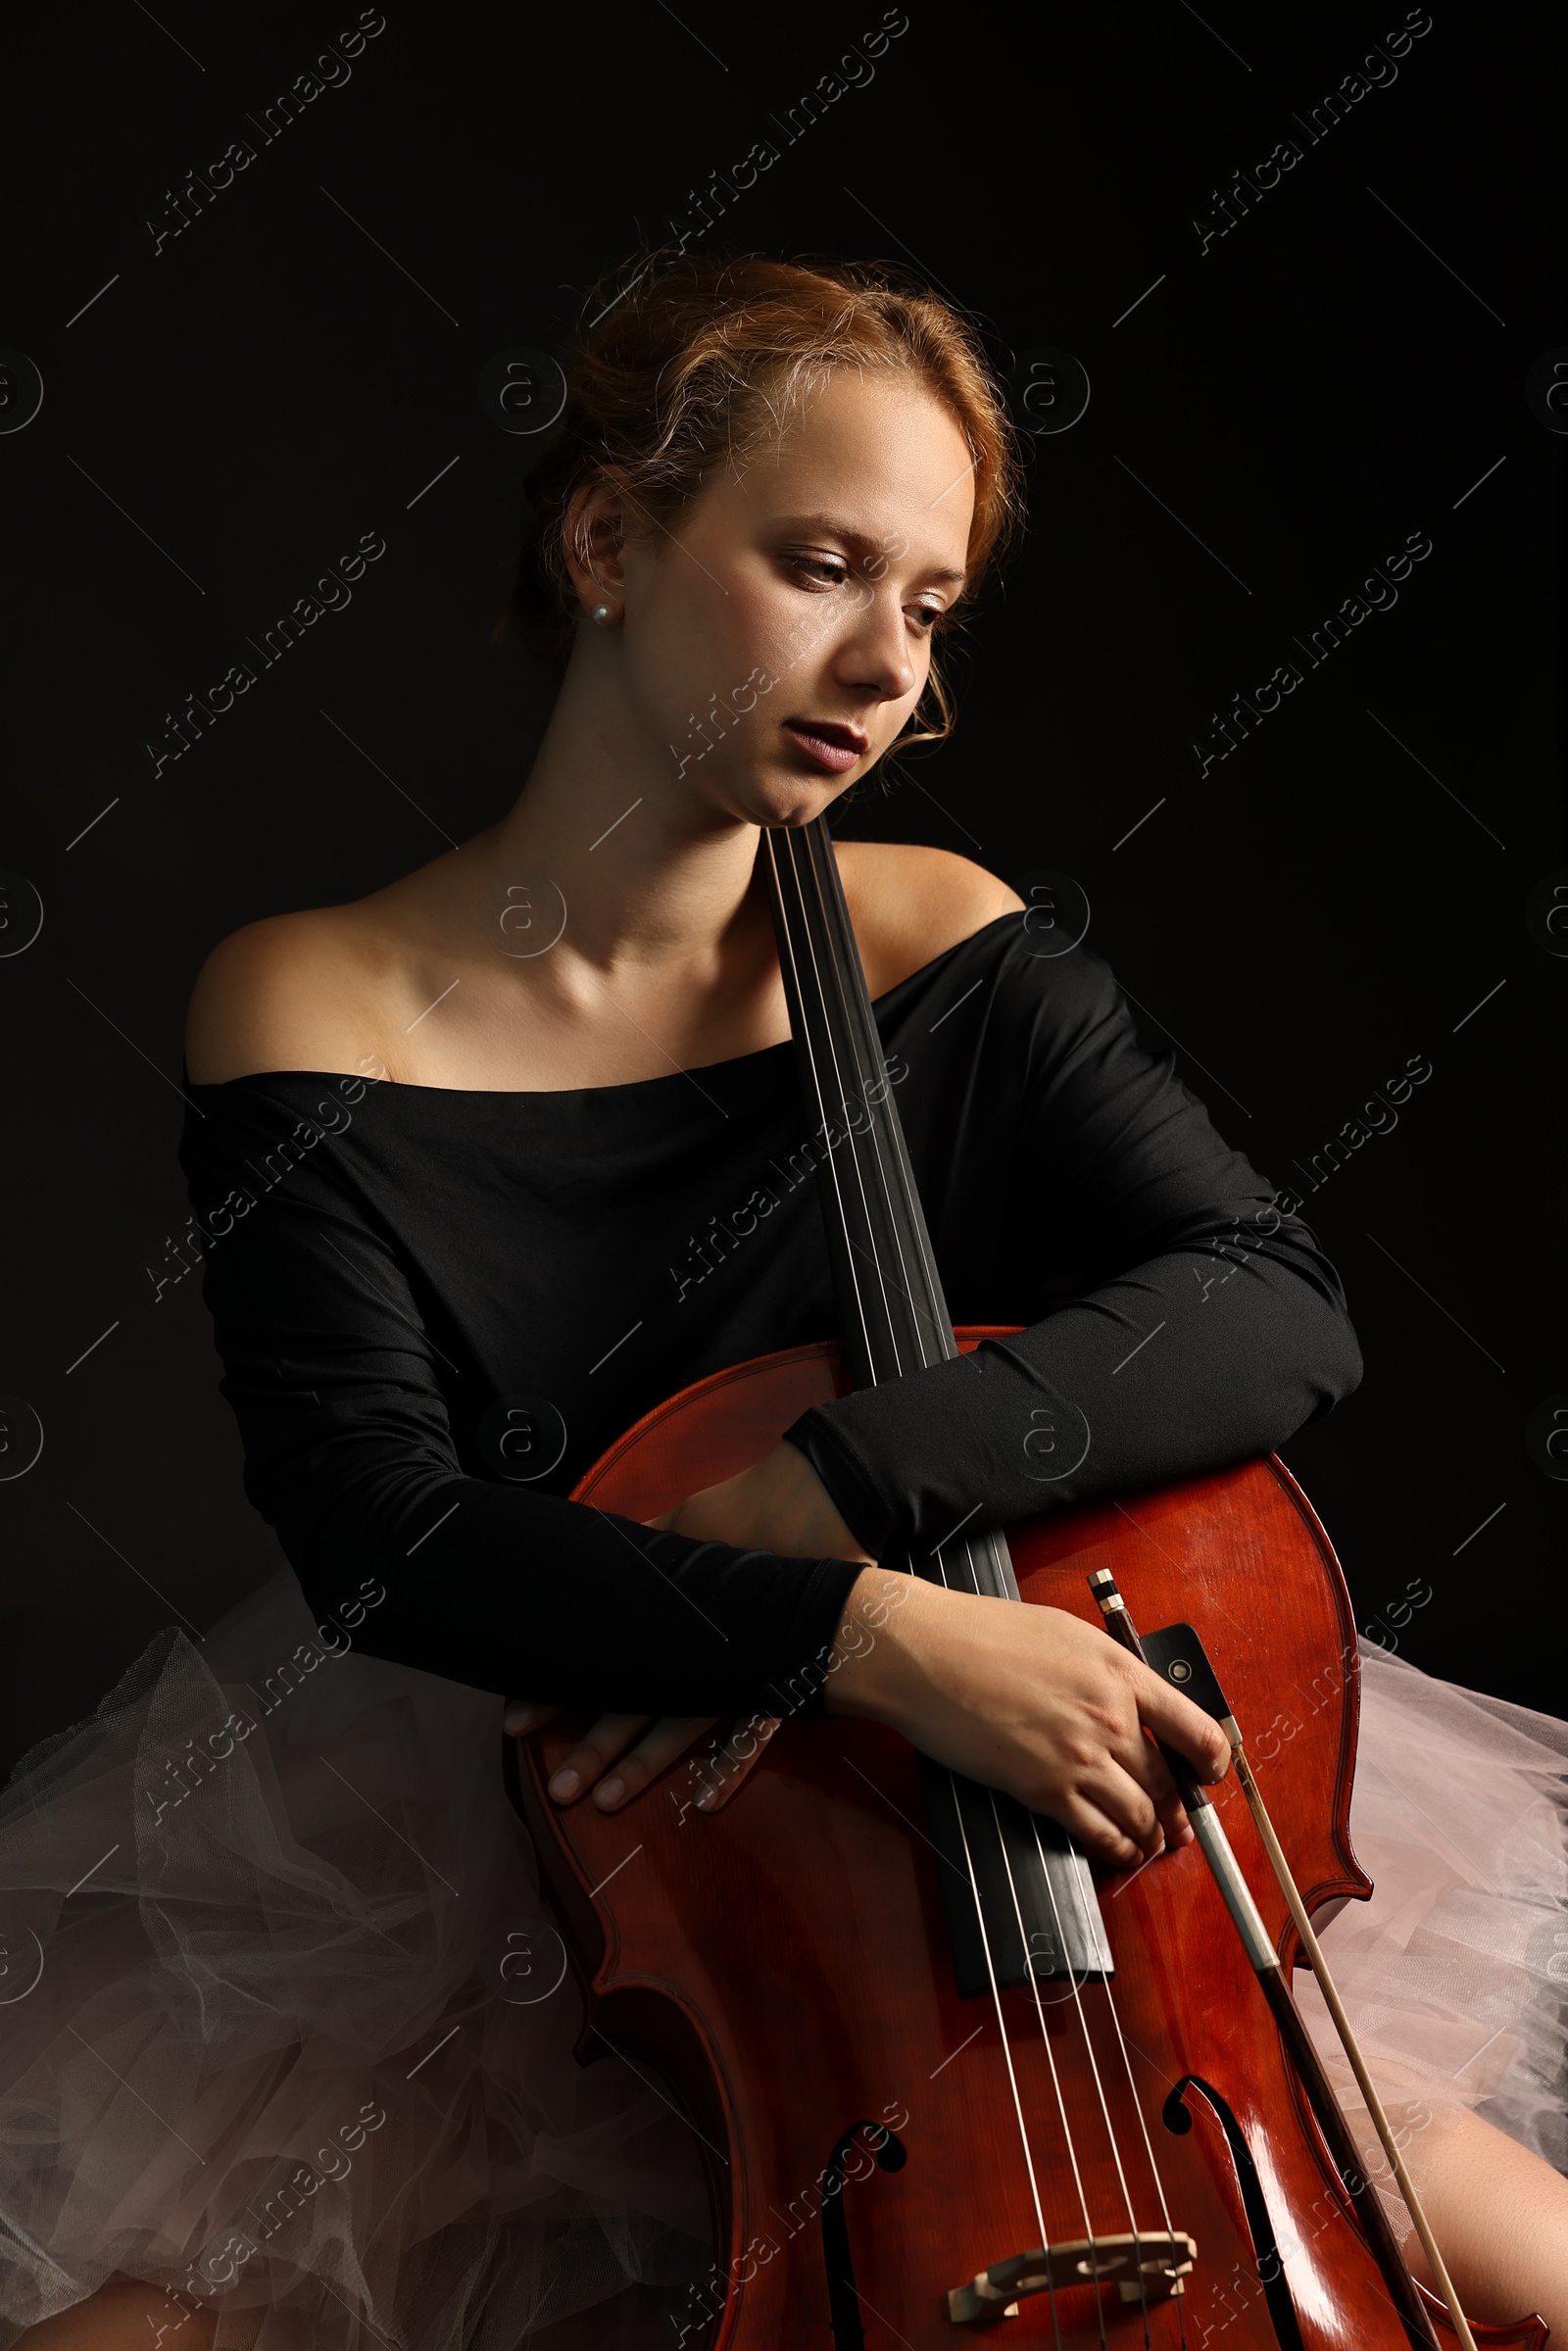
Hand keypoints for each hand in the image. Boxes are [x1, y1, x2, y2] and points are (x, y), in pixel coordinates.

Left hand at [504, 1446, 870, 1814]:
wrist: (826, 1501)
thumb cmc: (752, 1507)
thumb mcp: (684, 1520)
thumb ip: (641, 1541)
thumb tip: (593, 1542)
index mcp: (666, 1605)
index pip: (599, 1654)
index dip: (556, 1689)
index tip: (517, 1717)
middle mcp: (697, 1642)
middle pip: (634, 1700)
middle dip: (591, 1745)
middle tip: (555, 1786)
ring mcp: (740, 1663)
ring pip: (684, 1724)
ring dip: (644, 1765)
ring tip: (606, 1799)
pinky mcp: (784, 1675)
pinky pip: (757, 1730)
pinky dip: (732, 1765)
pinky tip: (706, 1801)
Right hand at [821, 1570, 1230, 1870]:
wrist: (929, 1653)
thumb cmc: (985, 1634)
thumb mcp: (1067, 1634)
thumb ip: (1108, 1670)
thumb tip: (1129, 1700)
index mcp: (1121, 1673)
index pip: (1197, 1729)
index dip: (1213, 1762)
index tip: (1209, 1773)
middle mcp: (1110, 1718)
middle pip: (1168, 1781)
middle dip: (1178, 1809)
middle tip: (1179, 1821)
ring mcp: (1078, 1757)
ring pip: (1139, 1815)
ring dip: (1150, 1835)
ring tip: (1149, 1841)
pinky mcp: (1044, 1789)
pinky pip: (1098, 1833)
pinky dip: (1114, 1848)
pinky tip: (1115, 1849)